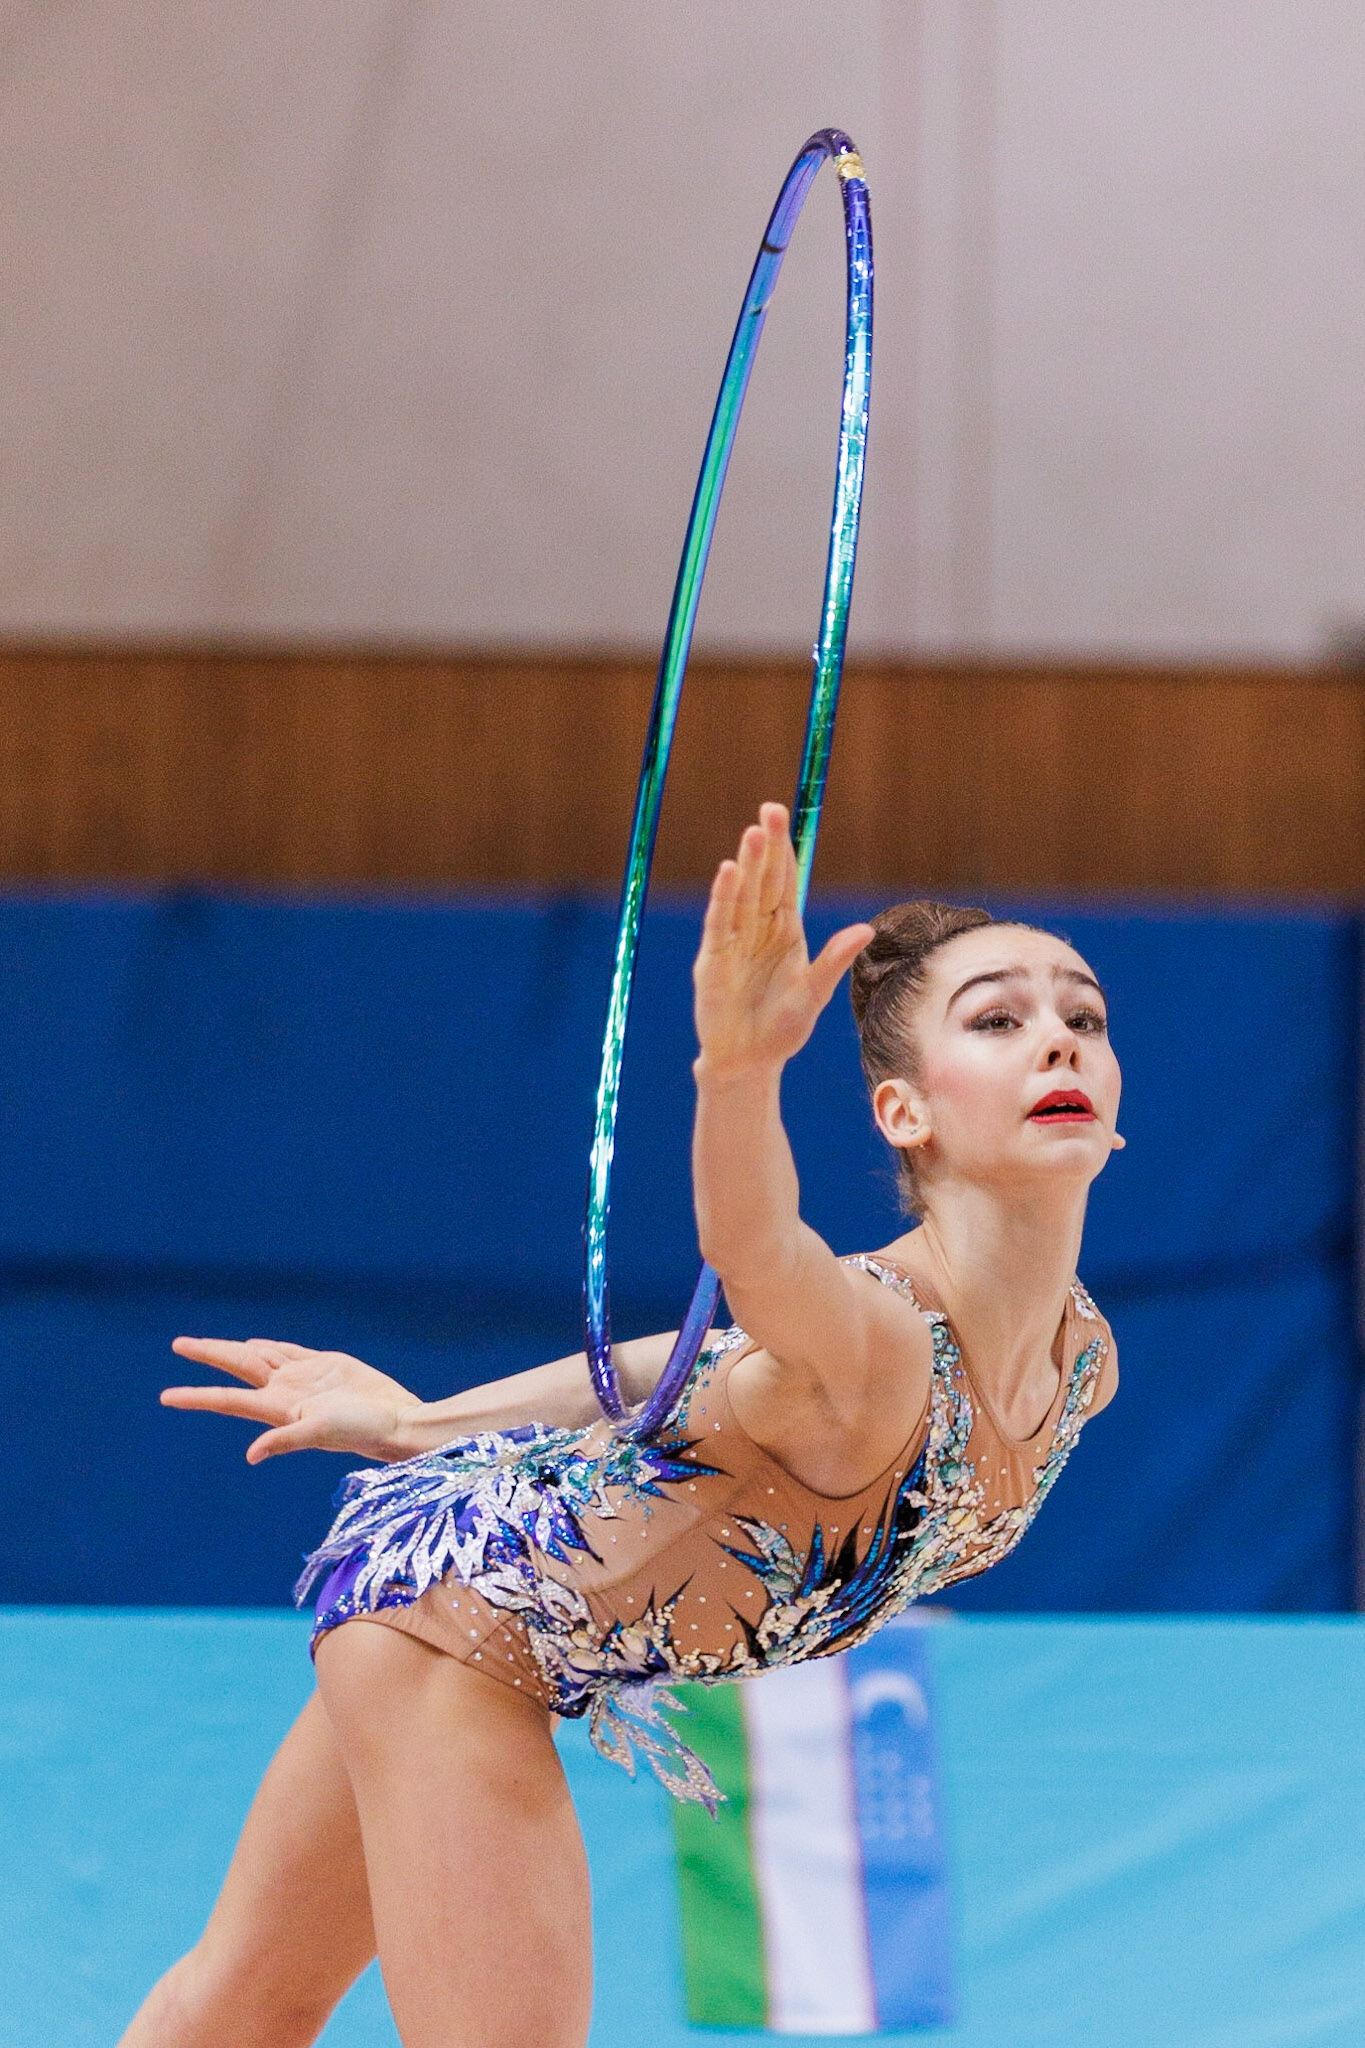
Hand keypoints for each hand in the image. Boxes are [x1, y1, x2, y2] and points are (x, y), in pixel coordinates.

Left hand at [161, 1337, 424, 1463]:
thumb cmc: (361, 1431)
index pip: (227, 1399)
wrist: (395, 1421)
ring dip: (232, 1350)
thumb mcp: (321, 1434)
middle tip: (178, 1344)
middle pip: (236, 1368)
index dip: (196, 1396)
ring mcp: (302, 1378)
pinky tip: (254, 1346)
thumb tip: (251, 1455)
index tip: (165, 1398)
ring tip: (208, 1345)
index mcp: (277, 1408)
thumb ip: (285, 1440)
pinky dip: (268, 1346)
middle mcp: (284, 1392)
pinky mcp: (323, 1366)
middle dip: (208, 1354)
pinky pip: (287, 1352)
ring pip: (258, 1357)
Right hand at [693, 802, 872, 1076]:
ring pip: (742, 895)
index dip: (784, 850)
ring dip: (747, 865)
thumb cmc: (781, 1029)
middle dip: (766, 846)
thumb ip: (834, 960)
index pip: (784, 882)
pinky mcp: (713, 962)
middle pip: (762, 880)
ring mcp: (733, 944)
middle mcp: (757, 931)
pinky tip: (729, 873)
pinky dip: (724, 898)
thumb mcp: (815, 994)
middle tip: (770, 810)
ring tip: (753, 834)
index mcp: (784, 932)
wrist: (748, 1063)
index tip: (783, 817)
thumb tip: (866, 930)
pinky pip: (720, 923)